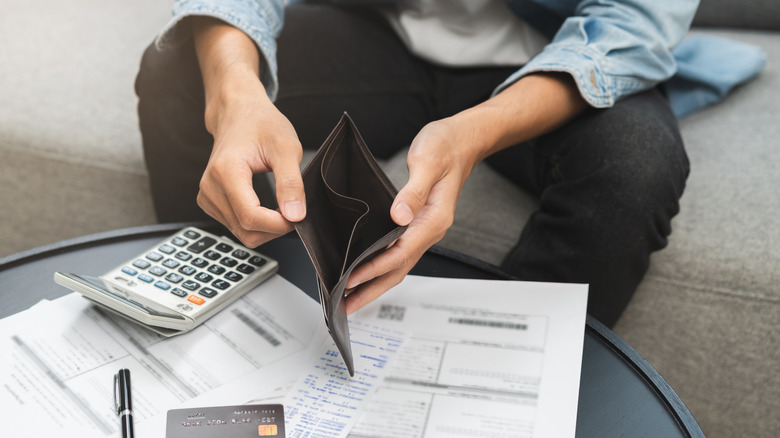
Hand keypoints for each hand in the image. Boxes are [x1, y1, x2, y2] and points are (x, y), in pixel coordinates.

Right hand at [197, 86, 305, 247]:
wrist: (238, 113)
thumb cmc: (261, 124)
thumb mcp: (286, 147)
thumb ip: (291, 183)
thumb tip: (295, 216)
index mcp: (225, 171)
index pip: (251, 217)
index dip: (278, 225)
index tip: (298, 216)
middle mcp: (210, 186)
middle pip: (246, 231)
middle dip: (274, 228)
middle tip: (293, 209)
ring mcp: (207, 196)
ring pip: (241, 233)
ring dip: (266, 227)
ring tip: (280, 203)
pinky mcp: (209, 202)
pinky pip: (235, 227)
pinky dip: (255, 224)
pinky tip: (265, 206)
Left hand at [341, 72, 587, 312]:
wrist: (461, 142)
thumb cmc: (445, 147)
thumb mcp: (427, 161)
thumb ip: (413, 191)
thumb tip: (398, 215)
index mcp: (433, 218)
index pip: (400, 252)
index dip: (374, 267)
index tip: (351, 277)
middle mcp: (430, 230)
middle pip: (399, 269)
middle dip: (371, 289)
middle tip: (344, 304)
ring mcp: (424, 230)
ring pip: (398, 265)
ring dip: (374, 283)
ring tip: (349, 297)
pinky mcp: (418, 226)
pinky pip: (398, 254)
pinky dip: (380, 267)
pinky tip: (365, 271)